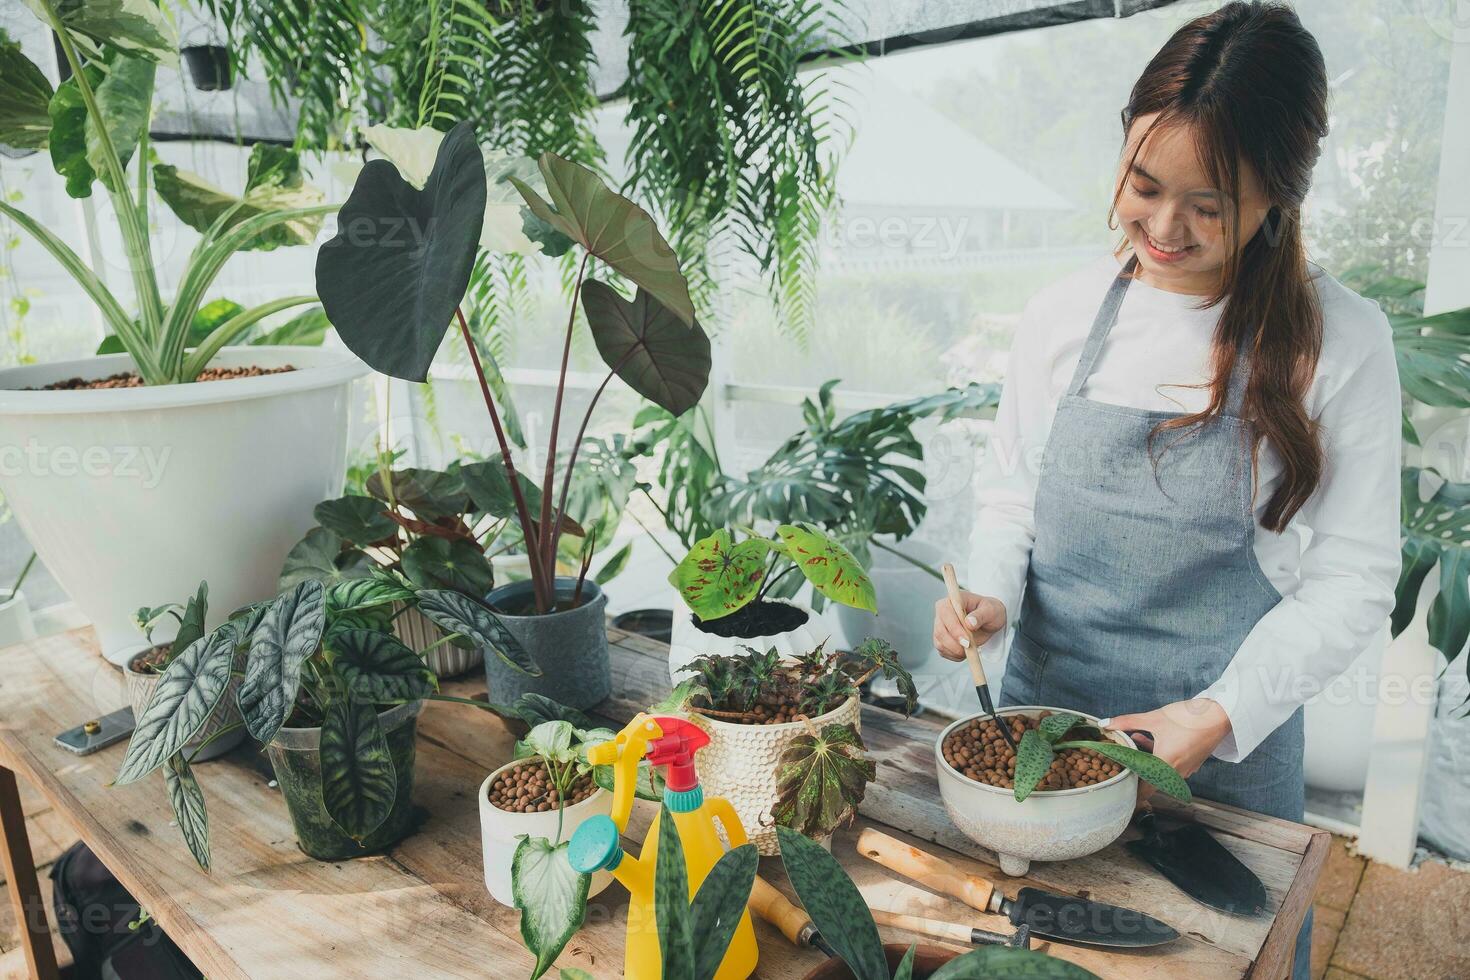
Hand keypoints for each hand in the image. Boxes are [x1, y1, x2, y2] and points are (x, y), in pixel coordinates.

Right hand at [932, 591, 1006, 661]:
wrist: (989, 620)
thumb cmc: (989, 611)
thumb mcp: (991, 610)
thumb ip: (981, 615)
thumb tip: (969, 622)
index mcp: (952, 600)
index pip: (946, 613)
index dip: (954, 629)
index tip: (967, 641)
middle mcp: (942, 613)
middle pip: (940, 631)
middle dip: (955, 644)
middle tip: (971, 649)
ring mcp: (940, 626)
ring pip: (940, 643)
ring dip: (955, 651)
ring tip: (971, 650)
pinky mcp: (941, 639)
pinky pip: (943, 651)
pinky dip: (954, 656)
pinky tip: (966, 652)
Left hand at [1107, 699, 1231, 800]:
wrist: (1220, 716)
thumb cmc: (1189, 718)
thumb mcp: (1154, 719)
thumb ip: (1127, 722)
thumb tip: (1105, 723)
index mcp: (1165, 766)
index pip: (1144, 791)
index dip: (1130, 791)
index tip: (1119, 785)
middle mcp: (1176, 772)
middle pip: (1150, 780)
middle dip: (1135, 772)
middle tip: (1119, 763)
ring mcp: (1186, 768)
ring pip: (1160, 771)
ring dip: (1145, 761)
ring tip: (1132, 743)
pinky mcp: (1192, 761)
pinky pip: (1170, 764)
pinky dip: (1158, 756)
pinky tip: (1148, 739)